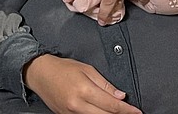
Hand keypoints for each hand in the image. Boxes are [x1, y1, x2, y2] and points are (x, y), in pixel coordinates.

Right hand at [23, 54, 140, 113]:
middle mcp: (77, 105)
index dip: (127, 110)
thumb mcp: (86, 69)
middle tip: (131, 113)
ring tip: (117, 113)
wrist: (40, 74)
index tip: (137, 112)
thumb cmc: (63, 68)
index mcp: (84, 90)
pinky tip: (102, 112)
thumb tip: (121, 96)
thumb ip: (105, 84)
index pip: (112, 105)